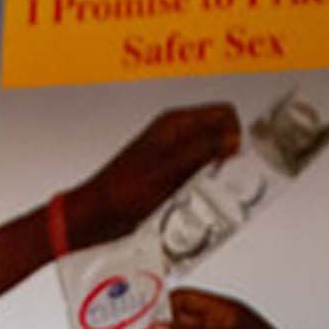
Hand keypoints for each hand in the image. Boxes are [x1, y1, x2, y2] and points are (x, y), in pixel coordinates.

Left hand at [66, 104, 241, 249]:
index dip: (235, 134)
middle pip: (220, 132)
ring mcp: (171, 153)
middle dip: (228, 152)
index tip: (229, 161)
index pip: (224, 113)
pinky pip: (196, 170)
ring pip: (210, 153)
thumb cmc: (121, 193)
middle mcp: (174, 133)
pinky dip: (203, 181)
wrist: (94, 215)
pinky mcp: (167, 172)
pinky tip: (195, 197)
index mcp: (174, 123)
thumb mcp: (169, 172)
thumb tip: (233, 139)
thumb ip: (202, 151)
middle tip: (219, 178)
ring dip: (216, 169)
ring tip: (206, 189)